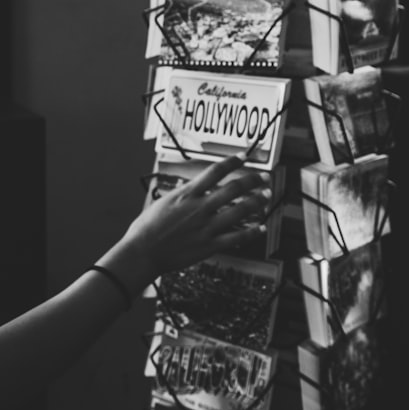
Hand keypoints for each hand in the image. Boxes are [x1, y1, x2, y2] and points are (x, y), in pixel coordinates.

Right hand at [122, 153, 271, 276]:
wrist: (142, 252)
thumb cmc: (146, 229)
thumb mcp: (161, 202)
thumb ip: (180, 194)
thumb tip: (190, 186)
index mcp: (186, 195)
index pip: (215, 172)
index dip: (233, 162)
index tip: (244, 157)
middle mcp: (199, 208)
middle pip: (233, 188)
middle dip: (253, 180)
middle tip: (264, 177)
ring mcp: (206, 227)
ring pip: (240, 210)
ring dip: (256, 202)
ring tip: (266, 197)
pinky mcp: (209, 245)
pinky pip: (236, 237)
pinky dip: (252, 232)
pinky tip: (261, 228)